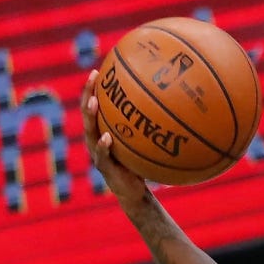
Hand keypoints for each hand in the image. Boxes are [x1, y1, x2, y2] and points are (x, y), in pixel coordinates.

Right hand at [80, 70, 149, 203]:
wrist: (135, 193)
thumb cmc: (142, 165)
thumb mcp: (146, 144)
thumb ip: (152, 128)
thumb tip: (175, 107)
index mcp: (105, 131)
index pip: (96, 107)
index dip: (94, 89)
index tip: (98, 70)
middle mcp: (97, 140)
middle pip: (88, 114)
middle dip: (88, 94)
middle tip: (93, 78)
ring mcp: (98, 154)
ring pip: (90, 132)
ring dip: (91, 116)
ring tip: (94, 102)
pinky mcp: (105, 169)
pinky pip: (103, 156)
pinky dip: (104, 146)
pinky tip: (107, 138)